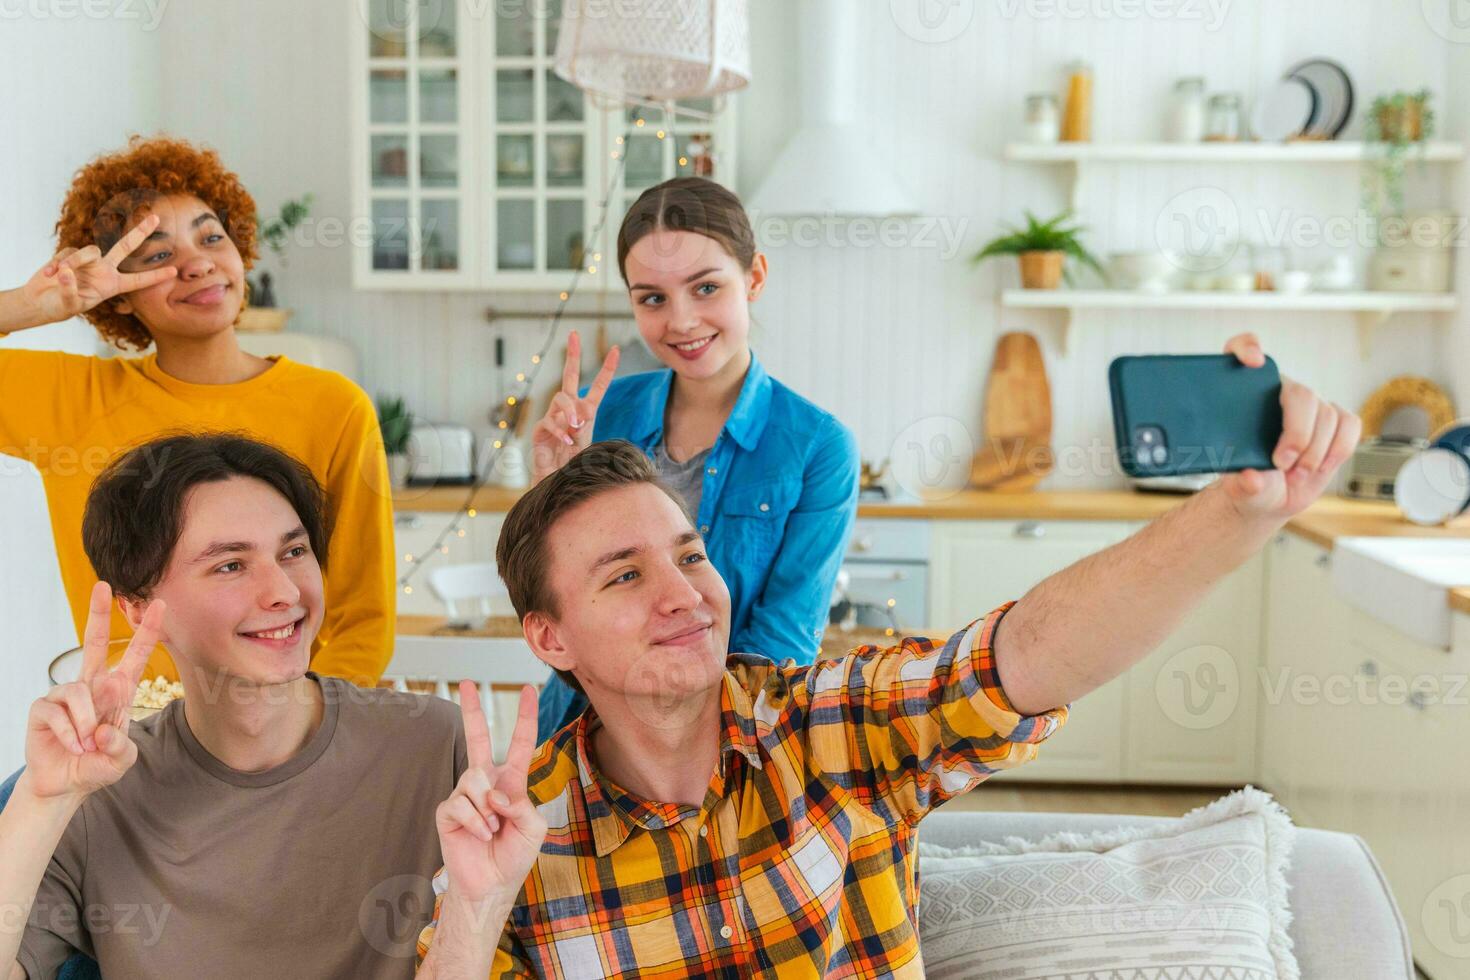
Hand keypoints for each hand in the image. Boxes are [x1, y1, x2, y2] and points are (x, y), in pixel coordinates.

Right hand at [13, 214, 177, 329]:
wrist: (40, 301)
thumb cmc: (60, 306)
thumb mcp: (70, 304)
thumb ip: (70, 290)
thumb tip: (68, 271)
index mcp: (112, 285)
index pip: (138, 281)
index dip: (155, 276)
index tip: (174, 272)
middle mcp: (104, 270)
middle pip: (125, 246)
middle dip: (140, 232)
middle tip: (156, 218)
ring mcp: (87, 261)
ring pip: (89, 251)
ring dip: (74, 262)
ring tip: (60, 276)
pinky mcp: (69, 254)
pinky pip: (67, 253)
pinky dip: (57, 264)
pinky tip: (49, 276)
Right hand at [23, 582, 164, 800]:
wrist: (65, 784)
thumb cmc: (97, 765)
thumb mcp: (120, 760)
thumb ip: (119, 746)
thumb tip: (103, 730)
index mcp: (118, 692)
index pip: (134, 657)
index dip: (147, 632)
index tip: (159, 605)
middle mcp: (92, 687)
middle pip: (93, 643)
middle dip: (98, 614)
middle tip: (103, 586)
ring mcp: (65, 695)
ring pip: (78, 692)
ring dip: (86, 723)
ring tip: (86, 745)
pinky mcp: (44, 708)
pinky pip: (58, 712)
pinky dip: (69, 735)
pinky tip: (72, 747)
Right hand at [436, 682, 546, 904]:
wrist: (492, 885)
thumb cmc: (514, 856)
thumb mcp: (533, 829)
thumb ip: (522, 805)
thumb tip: (497, 793)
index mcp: (511, 781)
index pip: (519, 742)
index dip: (526, 716)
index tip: (529, 690)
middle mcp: (486, 782)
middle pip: (477, 737)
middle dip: (472, 709)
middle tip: (466, 682)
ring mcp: (465, 795)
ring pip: (475, 778)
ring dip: (488, 808)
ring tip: (492, 829)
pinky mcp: (447, 811)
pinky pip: (461, 802)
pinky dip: (475, 821)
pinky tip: (480, 835)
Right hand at [530, 330, 618, 482]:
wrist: (559, 482)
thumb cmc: (576, 463)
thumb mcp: (588, 440)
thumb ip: (585, 422)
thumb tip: (578, 412)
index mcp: (586, 411)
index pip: (598, 386)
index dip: (607, 368)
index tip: (615, 349)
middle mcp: (568, 410)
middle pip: (569, 376)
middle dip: (572, 355)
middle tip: (574, 335)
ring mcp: (553, 418)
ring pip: (560, 399)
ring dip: (570, 411)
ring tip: (577, 427)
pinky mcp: (540, 431)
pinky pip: (550, 422)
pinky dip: (561, 431)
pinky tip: (568, 440)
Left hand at [1216, 332, 1361, 521]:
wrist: (1271, 498)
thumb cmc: (1250, 484)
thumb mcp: (1239, 489)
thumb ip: (1243, 485)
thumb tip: (1252, 478)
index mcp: (1244, 397)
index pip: (1241, 350)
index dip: (1247, 346)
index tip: (1254, 361)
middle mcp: (1278, 393)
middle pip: (1300, 393)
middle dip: (1297, 432)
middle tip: (1281, 463)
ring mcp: (1309, 407)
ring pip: (1326, 413)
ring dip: (1315, 451)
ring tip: (1295, 475)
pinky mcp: (1334, 422)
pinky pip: (1349, 424)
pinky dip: (1339, 449)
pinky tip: (1320, 467)